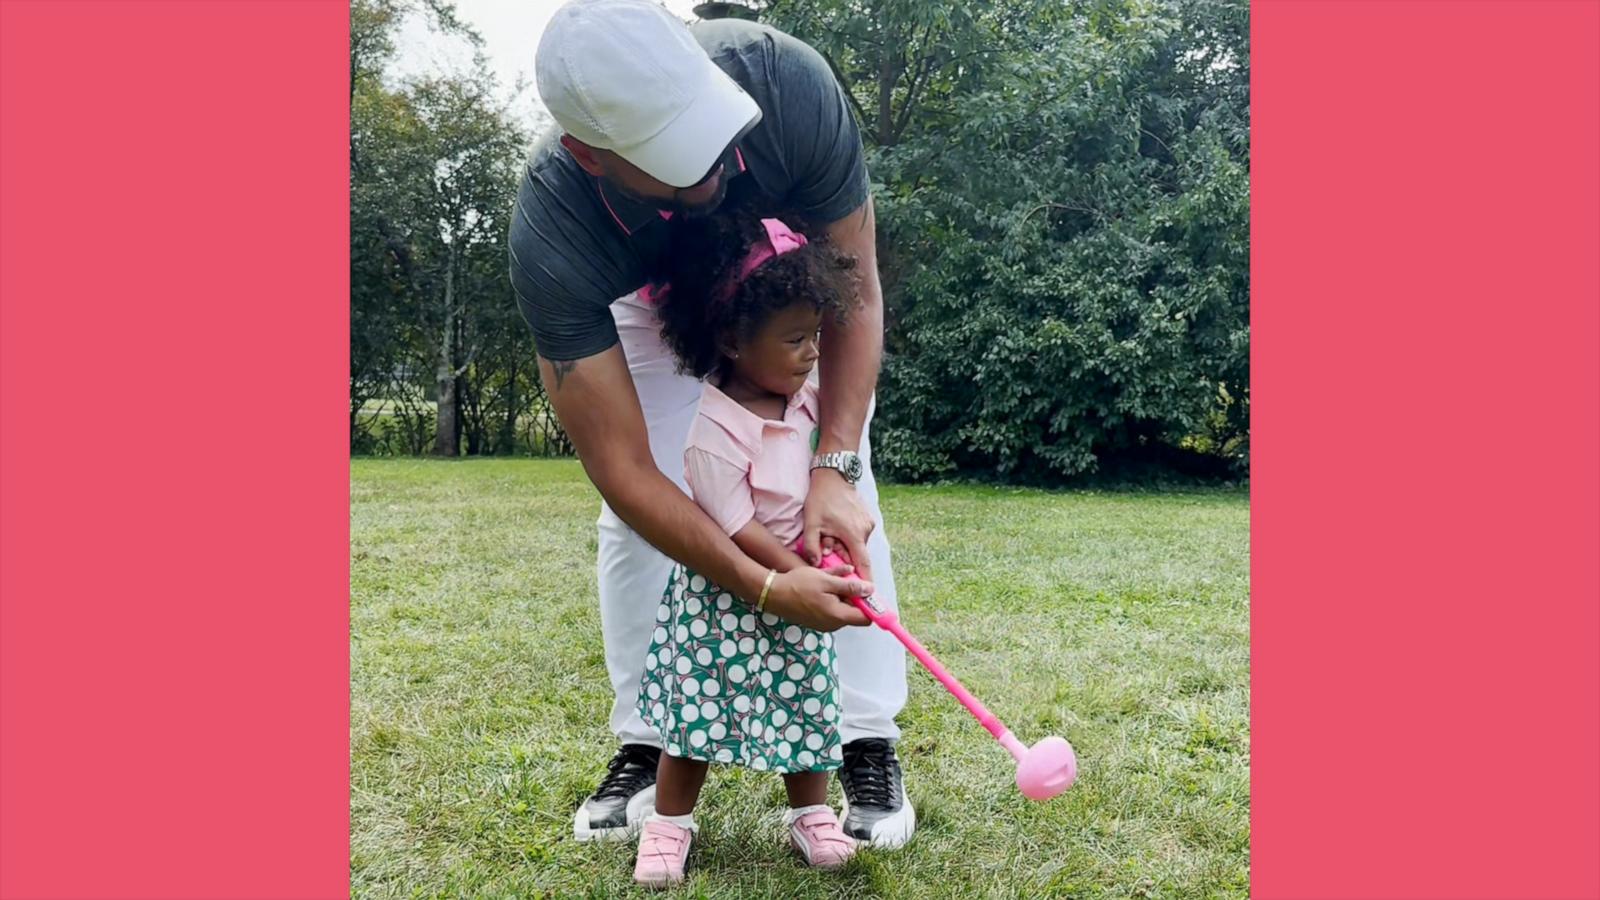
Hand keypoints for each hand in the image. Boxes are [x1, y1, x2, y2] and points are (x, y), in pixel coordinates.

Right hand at [763, 565, 872, 631]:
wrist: (773, 593)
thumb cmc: (799, 585)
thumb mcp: (826, 580)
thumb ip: (849, 585)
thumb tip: (870, 589)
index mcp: (837, 616)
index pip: (865, 618)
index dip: (869, 605)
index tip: (866, 591)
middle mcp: (832, 625)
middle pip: (854, 614)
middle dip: (854, 597)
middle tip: (844, 580)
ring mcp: (823, 625)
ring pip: (842, 612)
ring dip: (841, 598)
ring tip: (829, 582)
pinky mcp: (815, 622)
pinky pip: (831, 612)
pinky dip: (831, 601)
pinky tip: (821, 589)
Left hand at [801, 468, 874, 583]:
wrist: (833, 476)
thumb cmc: (821, 499)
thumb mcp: (812, 523)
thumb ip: (813, 547)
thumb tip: (816, 565)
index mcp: (853, 534)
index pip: (863, 564)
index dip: (865, 580)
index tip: (867, 594)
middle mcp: (865, 530)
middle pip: (858, 555)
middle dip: (846, 559)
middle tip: (830, 552)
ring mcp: (868, 523)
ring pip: (858, 545)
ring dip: (846, 547)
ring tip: (831, 537)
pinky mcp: (867, 518)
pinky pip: (859, 535)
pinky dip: (849, 538)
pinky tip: (837, 529)